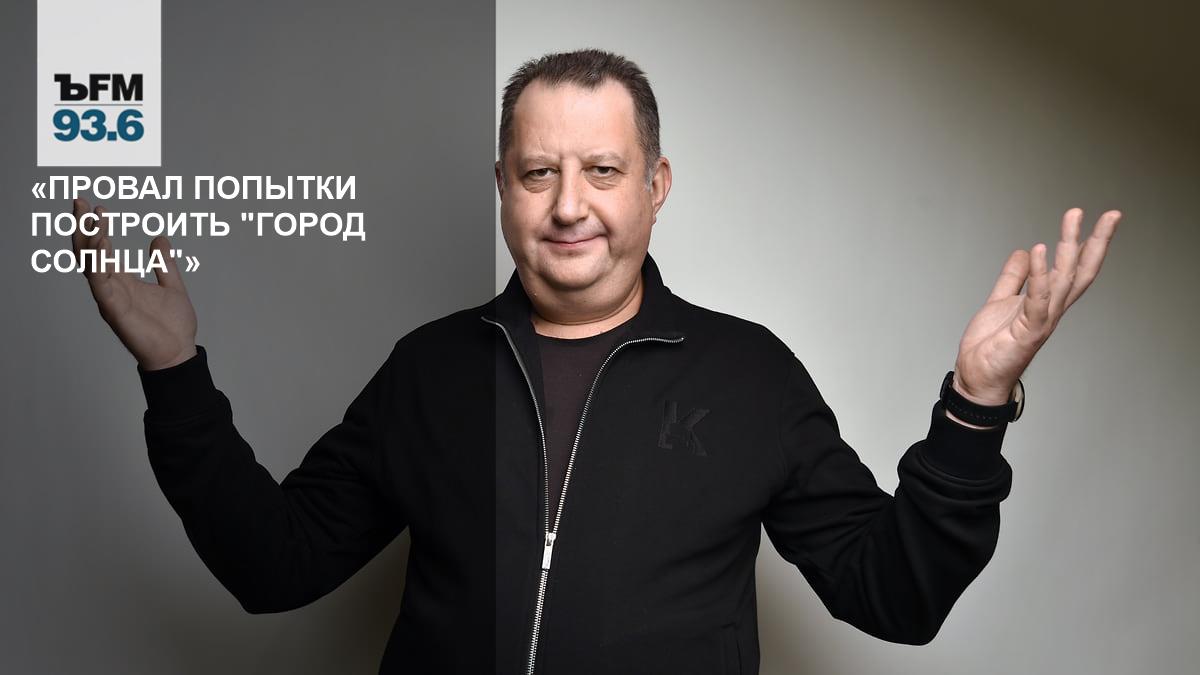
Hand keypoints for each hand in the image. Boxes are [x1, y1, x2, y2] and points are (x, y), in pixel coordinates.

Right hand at [70, 197, 198, 369]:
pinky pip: (102, 285)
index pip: (101, 250)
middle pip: (89, 253)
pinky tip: (103, 245)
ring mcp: (110, 298)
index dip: (97, 228)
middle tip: (79, 201)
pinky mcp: (115, 311)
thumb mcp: (172, 286)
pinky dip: (99, 265)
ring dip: (90, 241)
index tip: (97, 206)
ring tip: (91, 218)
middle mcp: (111, 287)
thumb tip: (160, 238)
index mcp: (122, 281)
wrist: (178, 353)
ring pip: (91, 266)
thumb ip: (164, 264)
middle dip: (82, 227)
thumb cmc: (172, 326)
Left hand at [953, 208, 1120, 404]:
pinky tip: (1039, 251)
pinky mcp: (1028, 331)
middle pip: (1080, 271)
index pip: (1075, 269)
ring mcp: (1042, 321)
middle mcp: (1050, 310)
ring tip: (1074, 218)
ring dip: (1069, 247)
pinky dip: (1039, 275)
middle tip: (1111, 214)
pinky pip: (1036, 298)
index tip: (1104, 219)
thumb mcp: (1000, 302)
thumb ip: (1013, 278)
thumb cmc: (991, 347)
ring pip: (1063, 279)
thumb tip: (1025, 252)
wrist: (977, 378)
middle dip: (1096, 242)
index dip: (1090, 245)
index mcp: (1046, 303)